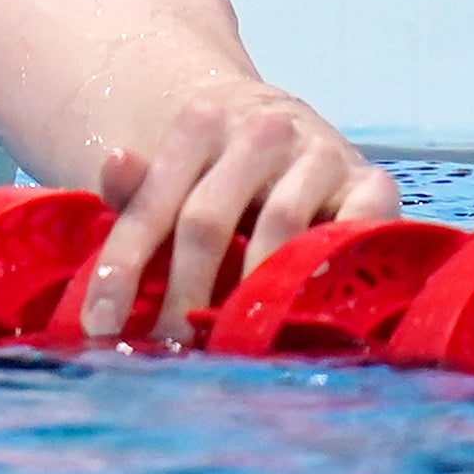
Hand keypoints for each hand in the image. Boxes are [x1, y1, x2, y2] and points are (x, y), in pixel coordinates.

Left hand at [76, 83, 401, 346]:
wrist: (296, 138)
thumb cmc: (220, 178)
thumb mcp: (175, 179)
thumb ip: (139, 188)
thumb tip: (115, 165)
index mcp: (202, 123)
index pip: (154, 201)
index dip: (123, 265)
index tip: (100, 324)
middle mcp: (263, 130)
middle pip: (207, 220)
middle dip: (181, 295)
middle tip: (165, 351)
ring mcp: (321, 152)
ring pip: (276, 228)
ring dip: (248, 293)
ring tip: (224, 344)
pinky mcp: (373, 181)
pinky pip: (353, 229)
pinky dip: (328, 269)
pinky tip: (303, 311)